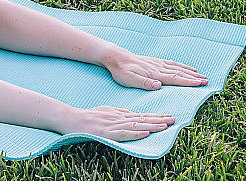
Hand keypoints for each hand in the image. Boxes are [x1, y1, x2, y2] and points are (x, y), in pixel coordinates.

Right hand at [58, 105, 175, 140]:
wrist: (71, 118)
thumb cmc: (89, 116)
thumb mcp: (107, 112)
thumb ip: (120, 114)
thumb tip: (133, 116)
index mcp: (121, 115)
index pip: (142, 116)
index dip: (156, 117)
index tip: (169, 117)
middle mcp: (120, 119)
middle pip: (143, 119)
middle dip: (159, 120)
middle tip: (174, 120)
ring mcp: (113, 125)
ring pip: (136, 125)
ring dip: (151, 125)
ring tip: (165, 126)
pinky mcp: (107, 132)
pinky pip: (123, 133)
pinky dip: (135, 133)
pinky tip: (145, 133)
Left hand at [101, 48, 207, 89]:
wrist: (116, 57)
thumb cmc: (122, 71)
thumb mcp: (130, 80)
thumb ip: (144, 83)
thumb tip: (159, 85)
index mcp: (154, 74)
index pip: (175, 78)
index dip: (188, 82)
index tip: (200, 84)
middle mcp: (158, 68)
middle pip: (180, 73)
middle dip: (194, 77)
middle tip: (207, 81)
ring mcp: (157, 63)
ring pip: (177, 68)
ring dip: (190, 72)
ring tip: (201, 75)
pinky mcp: (155, 62)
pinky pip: (172, 63)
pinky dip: (181, 66)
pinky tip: (186, 68)